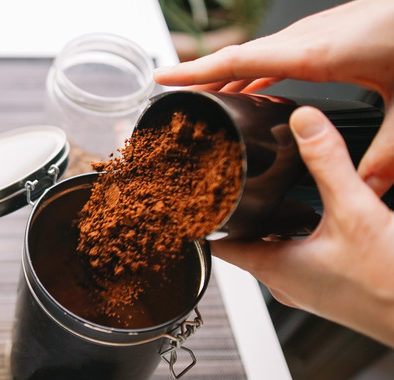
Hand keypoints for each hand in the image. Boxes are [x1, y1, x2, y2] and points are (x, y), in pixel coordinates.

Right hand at [154, 0, 393, 195]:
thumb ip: (384, 154)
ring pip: (258, 55)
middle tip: (173, 98)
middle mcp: (309, 38)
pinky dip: (257, 72)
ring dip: (229, 76)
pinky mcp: (330, 33)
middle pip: (239, 58)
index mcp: (315, 53)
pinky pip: (279, 54)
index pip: (239, 61)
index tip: (163, 78)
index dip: (197, 71)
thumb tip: (366, 192)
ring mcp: (318, 32)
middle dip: (202, 77)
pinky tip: (256, 92)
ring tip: (207, 103)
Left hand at [210, 107, 393, 347]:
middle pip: (244, 243)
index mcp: (274, 268)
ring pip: (273, 249)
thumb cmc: (391, 284)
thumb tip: (305, 122)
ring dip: (270, 223)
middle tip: (232, 181)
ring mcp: (306, 288)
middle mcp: (283, 283)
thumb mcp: (355, 211)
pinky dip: (296, 234)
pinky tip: (313, 216)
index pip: (218, 245)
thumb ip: (328, 163)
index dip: (205, 219)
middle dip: (239, 213)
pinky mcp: (328, 288)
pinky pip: (299, 256)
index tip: (194, 196)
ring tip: (268, 191)